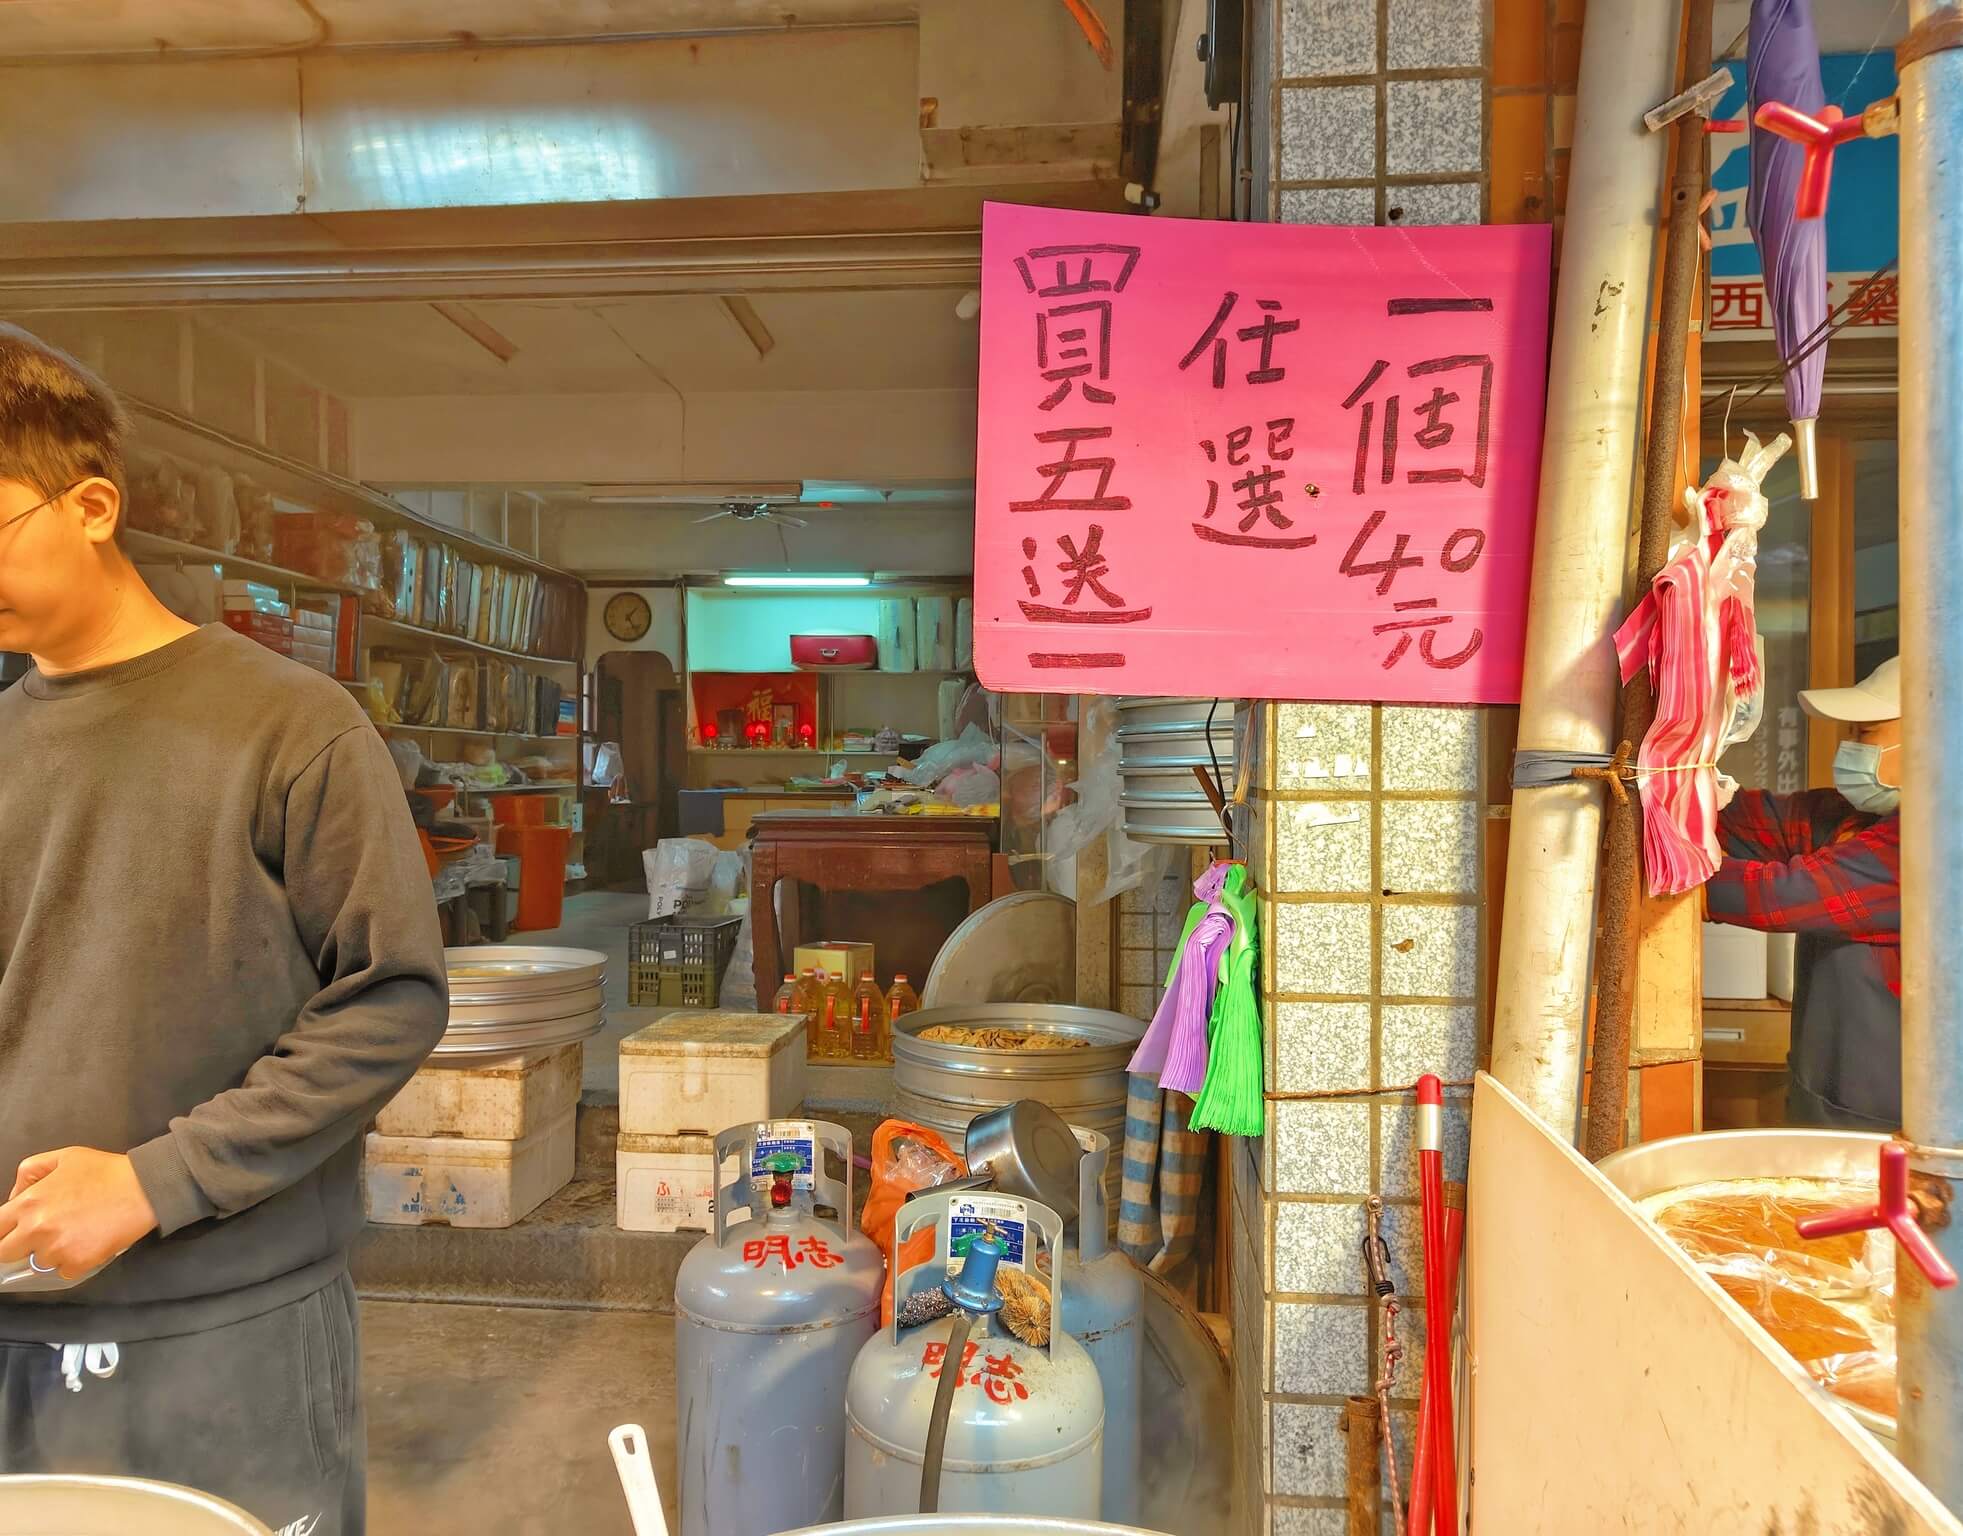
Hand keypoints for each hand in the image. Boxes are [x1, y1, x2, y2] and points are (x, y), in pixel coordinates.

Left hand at [0, 1148, 157, 1279]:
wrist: (145, 1187)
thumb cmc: (106, 1171)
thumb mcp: (65, 1157)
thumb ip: (30, 1172)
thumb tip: (16, 1196)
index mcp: (29, 1203)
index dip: (3, 1231)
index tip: (12, 1232)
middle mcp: (36, 1229)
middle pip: (6, 1253)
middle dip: (20, 1245)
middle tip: (43, 1234)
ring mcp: (57, 1249)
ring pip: (38, 1262)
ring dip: (52, 1252)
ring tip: (75, 1234)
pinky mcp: (78, 1263)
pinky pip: (64, 1272)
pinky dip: (74, 1262)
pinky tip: (89, 1243)